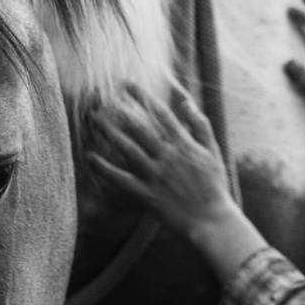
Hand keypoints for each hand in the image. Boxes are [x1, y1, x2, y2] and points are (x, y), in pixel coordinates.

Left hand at [85, 87, 238, 234]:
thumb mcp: (212, 151)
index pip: (160, 113)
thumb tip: (185, 101)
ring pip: (127, 148)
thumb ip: (199, 124)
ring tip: (93, 117)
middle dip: (119, 109)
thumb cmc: (214, 186)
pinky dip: (104, 168)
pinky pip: (121, 179)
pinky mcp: (146, 194)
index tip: (127, 83)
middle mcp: (167, 156)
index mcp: (184, 144)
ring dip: (109, 131)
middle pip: (139, 127)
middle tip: (100, 96)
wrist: (212, 221)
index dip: (143, 96)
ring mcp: (155, 175)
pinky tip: (89, 157)